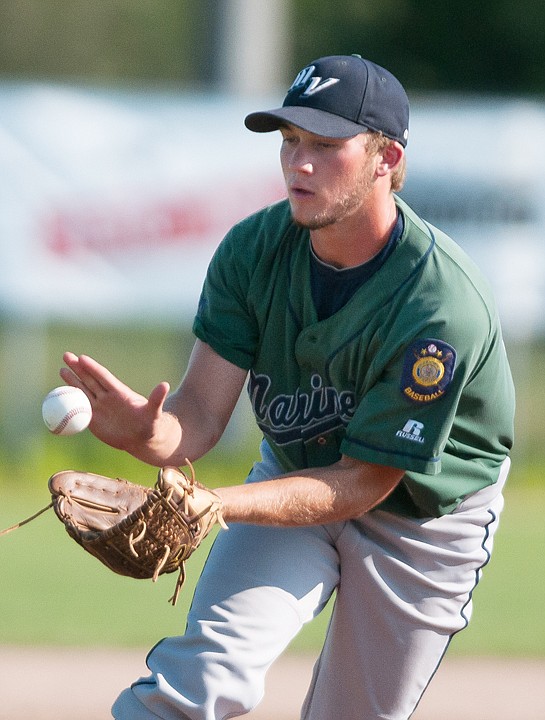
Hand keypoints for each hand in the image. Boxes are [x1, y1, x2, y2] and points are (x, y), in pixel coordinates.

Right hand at [60, 352, 181, 461]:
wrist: (143, 438)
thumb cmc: (150, 424)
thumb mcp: (153, 412)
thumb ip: (156, 399)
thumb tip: (165, 385)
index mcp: (119, 393)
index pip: (103, 377)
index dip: (93, 368)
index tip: (82, 358)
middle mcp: (107, 397)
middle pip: (90, 379)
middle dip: (78, 368)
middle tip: (66, 355)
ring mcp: (100, 407)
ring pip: (83, 391)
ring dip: (72, 381)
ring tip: (62, 369)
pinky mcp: (94, 420)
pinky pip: (79, 409)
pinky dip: (70, 402)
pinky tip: (60, 394)